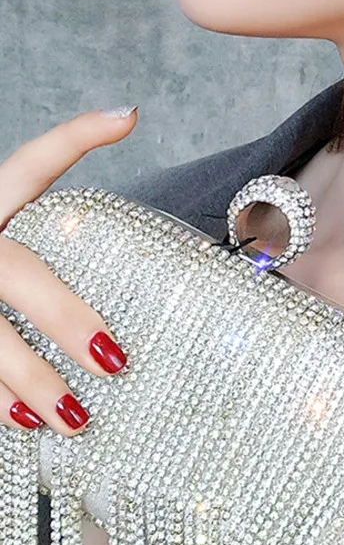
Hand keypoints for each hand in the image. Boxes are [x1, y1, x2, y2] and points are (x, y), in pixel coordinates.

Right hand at [0, 106, 138, 435]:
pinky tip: (20, 426)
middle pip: (16, 274)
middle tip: (115, 359)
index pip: (30, 163)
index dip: (74, 138)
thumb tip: (130, 120)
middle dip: (64, 316)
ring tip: (75, 420)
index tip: (129, 118)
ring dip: (26, 382)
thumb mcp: (9, 217)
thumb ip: (54, 204)